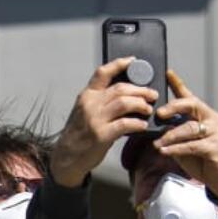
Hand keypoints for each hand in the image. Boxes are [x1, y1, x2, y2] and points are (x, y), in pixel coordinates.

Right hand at [51, 57, 157, 187]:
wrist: (66, 157)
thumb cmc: (78, 135)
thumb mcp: (84, 112)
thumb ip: (101, 101)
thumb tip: (127, 95)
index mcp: (86, 96)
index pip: (103, 73)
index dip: (119, 64)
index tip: (133, 61)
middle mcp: (90, 104)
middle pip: (121, 88)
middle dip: (141, 90)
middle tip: (151, 95)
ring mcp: (95, 119)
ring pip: (124, 103)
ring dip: (141, 105)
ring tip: (148, 109)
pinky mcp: (101, 135)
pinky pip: (125, 124)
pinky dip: (137, 123)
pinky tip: (142, 125)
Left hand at [151, 70, 217, 197]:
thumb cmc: (203, 161)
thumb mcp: (185, 145)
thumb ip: (174, 135)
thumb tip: (157, 129)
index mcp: (204, 115)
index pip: (190, 97)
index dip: (178, 84)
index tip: (167, 73)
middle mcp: (213, 119)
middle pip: (192, 105)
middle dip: (173, 107)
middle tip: (158, 113)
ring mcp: (217, 132)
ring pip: (189, 128)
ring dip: (170, 136)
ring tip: (157, 143)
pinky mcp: (216, 147)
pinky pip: (192, 145)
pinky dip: (176, 148)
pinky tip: (164, 151)